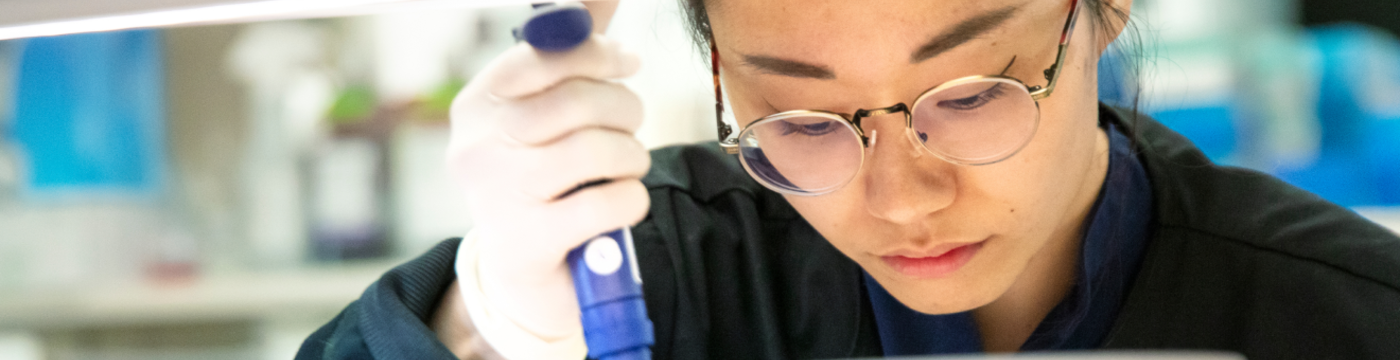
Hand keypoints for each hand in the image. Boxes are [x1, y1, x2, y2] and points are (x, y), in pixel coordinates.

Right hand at [445, 34, 647, 341]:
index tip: (628, 63)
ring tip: (625, 167)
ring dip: (631, 157)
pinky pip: (608, 203)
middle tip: (631, 126)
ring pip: (597, 150)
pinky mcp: (529, 243)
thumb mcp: (542, 115)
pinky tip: (620, 204)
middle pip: (577, 101)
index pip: (545, 55)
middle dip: (625, 109)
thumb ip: (568, 55)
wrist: (522, 272)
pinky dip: (630, 200)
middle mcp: (476, 147)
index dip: (599, 54)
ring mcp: (498, 197)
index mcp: (476, 105)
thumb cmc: (539, 180)